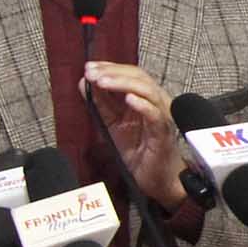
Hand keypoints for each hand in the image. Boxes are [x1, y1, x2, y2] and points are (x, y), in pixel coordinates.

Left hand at [81, 61, 187, 207]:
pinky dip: (143, 105)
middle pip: (139, 77)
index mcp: (145, 98)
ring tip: (102, 82)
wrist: (156, 179)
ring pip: (147, 91)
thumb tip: (84, 83)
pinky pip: (155, 114)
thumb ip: (101, 104)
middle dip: (113, 72)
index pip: (130, 74)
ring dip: (123, 84)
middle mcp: (156, 102)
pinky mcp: (163, 132)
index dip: (110, 67)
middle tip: (92, 73)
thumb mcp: (113, 124)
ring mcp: (162, 116)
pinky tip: (129, 99)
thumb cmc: (140, 152)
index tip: (89, 67)